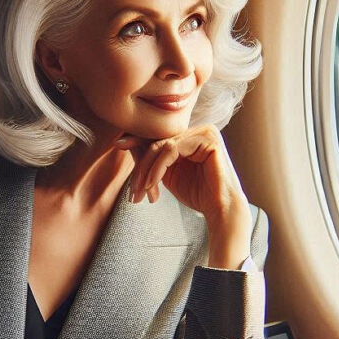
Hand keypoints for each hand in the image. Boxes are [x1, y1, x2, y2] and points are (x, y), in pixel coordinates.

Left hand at [115, 125, 251, 267]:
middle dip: (141, 165)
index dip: (137, 140)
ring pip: (163, 145)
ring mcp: (205, 131)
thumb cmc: (198, 194)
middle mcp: (199, 129)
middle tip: (132, 190)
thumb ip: (153, 159)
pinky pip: (172, 150)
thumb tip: (125, 142)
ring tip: (141, 191)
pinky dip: (158, 168)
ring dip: (147, 170)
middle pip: (159, 140)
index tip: (117, 146)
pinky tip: (151, 185)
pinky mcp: (208, 138)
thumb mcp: (168, 174)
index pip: (159, 135)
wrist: (221, 209)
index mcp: (191, 135)